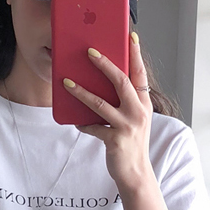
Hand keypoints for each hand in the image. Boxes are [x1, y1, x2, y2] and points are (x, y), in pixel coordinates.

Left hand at [63, 25, 152, 196]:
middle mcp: (138, 112)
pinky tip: (75, 121)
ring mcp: (127, 126)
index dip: (135, 55)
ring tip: (66, 82)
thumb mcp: (133, 119)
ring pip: (101, 103)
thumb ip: (124, 102)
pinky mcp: (115, 140)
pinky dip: (82, 123)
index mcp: (144, 103)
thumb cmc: (131, 142)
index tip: (130, 37)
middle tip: (90, 51)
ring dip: (81, 92)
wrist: (135, 173)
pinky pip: (93, 127)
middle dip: (105, 65)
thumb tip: (101, 83)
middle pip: (121, 82)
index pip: (140, 74)